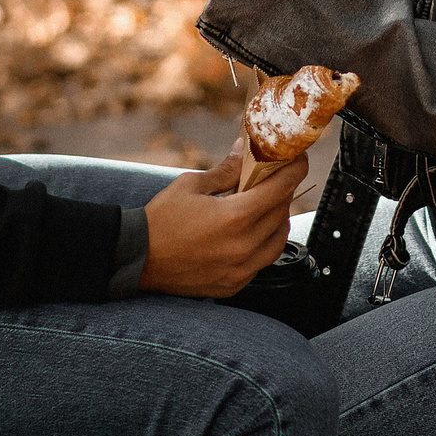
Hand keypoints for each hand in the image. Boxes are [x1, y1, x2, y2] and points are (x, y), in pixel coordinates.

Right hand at [139, 149, 305, 296]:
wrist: (137, 259)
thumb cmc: (160, 220)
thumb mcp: (191, 185)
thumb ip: (225, 170)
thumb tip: (244, 150)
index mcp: (235, 217)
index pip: (280, 190)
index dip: (294, 171)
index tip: (298, 160)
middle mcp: (243, 246)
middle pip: (282, 214)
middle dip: (283, 192)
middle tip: (275, 179)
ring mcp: (240, 270)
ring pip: (278, 241)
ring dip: (277, 220)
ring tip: (264, 206)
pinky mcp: (234, 285)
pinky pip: (262, 262)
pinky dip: (263, 244)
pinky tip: (250, 233)